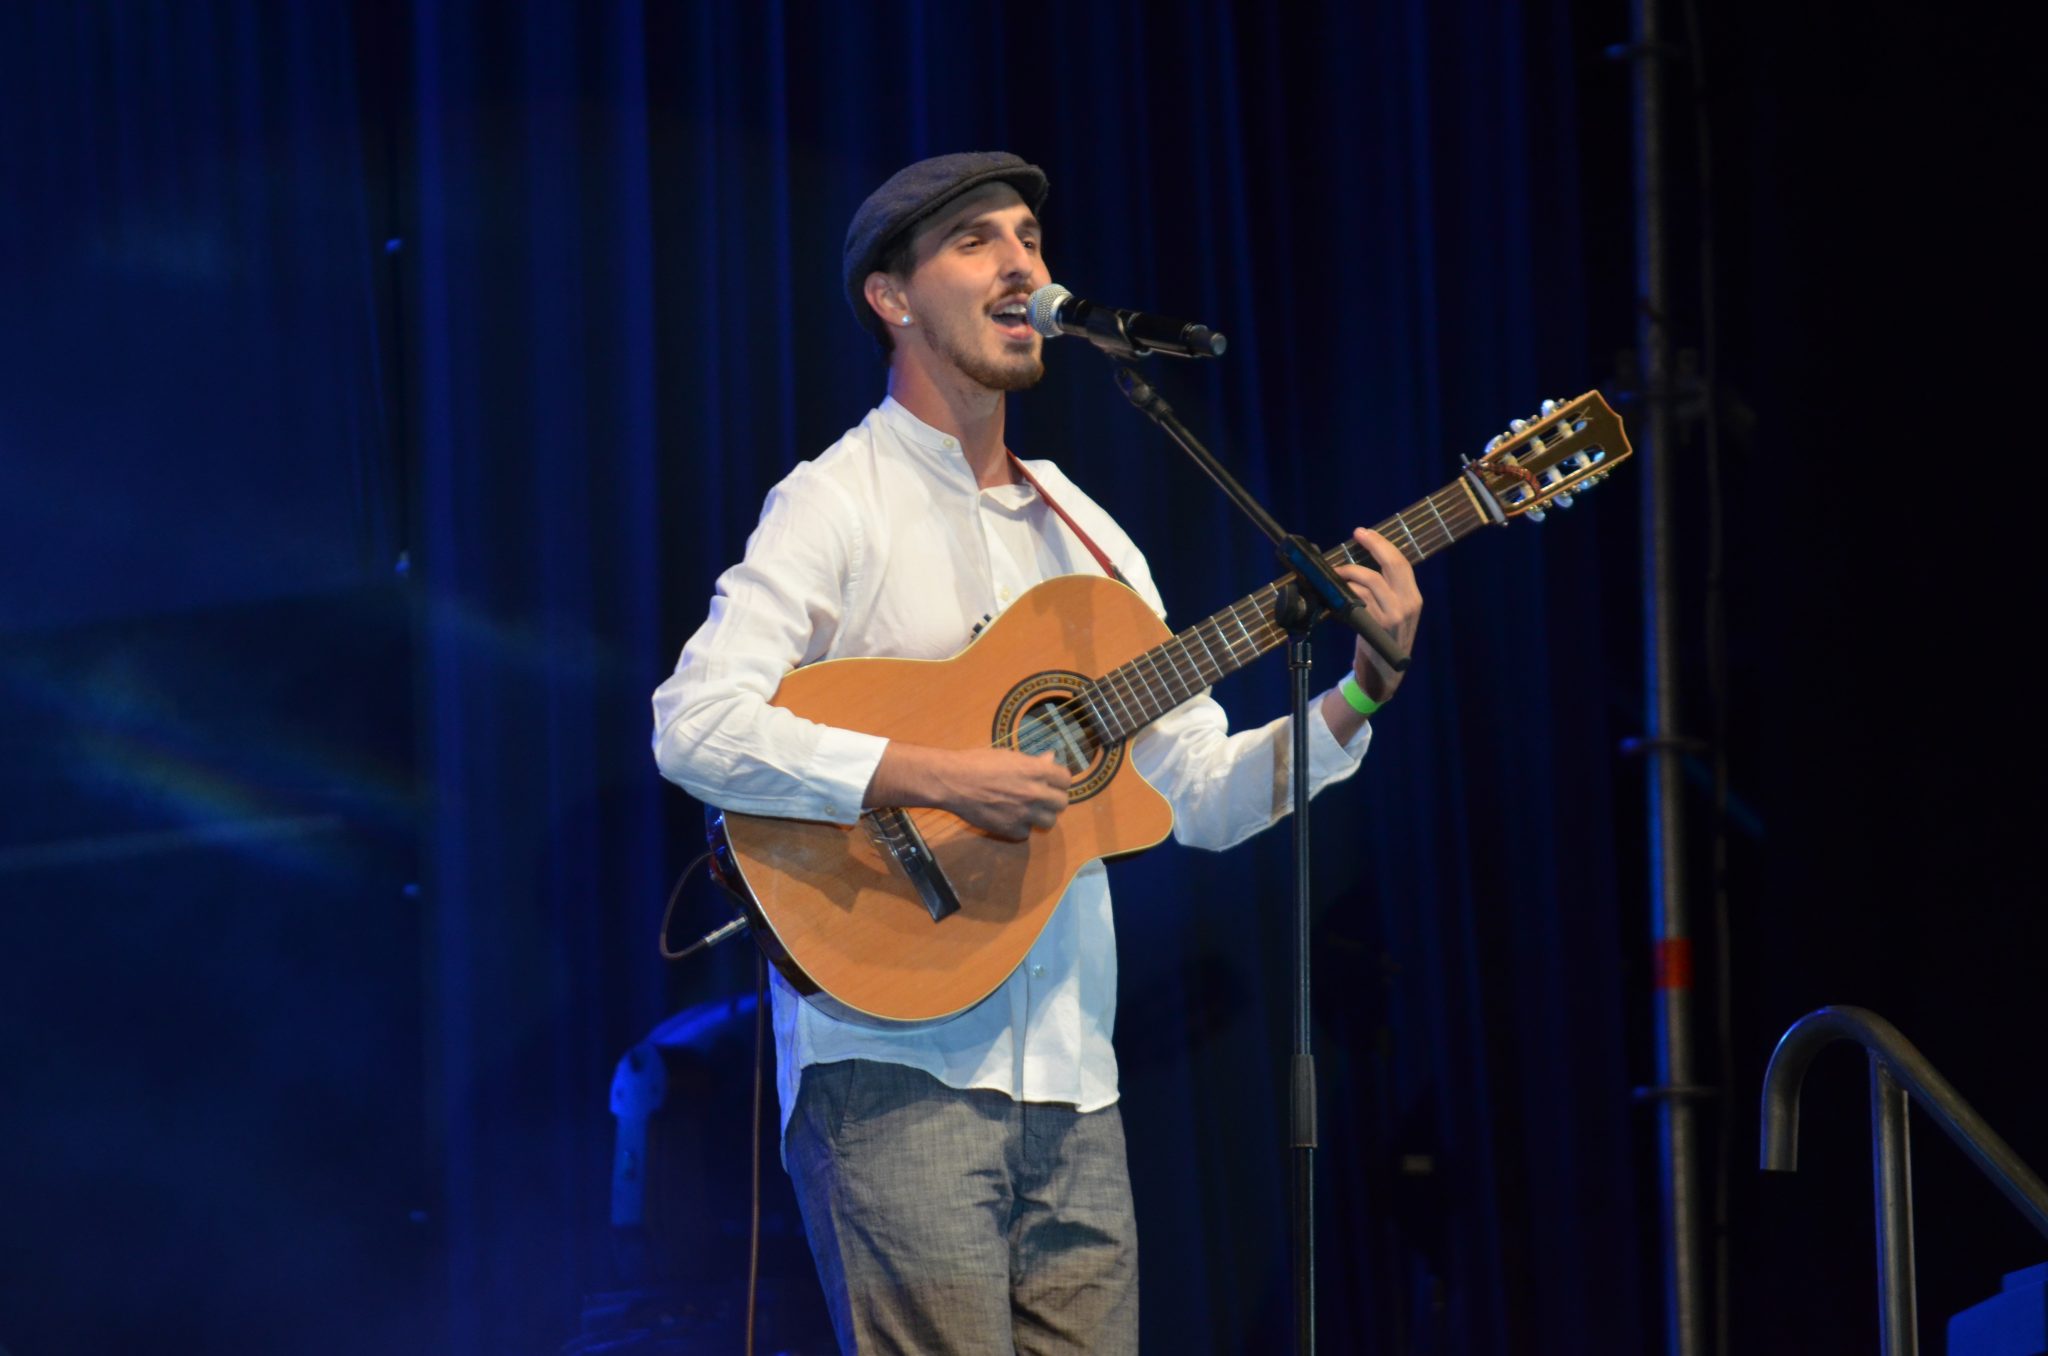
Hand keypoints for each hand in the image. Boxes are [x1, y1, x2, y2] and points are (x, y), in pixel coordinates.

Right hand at [866, 744, 1072, 841]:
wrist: (953, 782)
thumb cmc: (978, 763)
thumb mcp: (1009, 756)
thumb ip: (1033, 762)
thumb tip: (1050, 758)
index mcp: (1036, 771)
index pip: (1066, 779)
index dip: (1058, 780)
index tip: (1051, 781)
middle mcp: (1035, 793)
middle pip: (1062, 803)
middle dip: (1053, 799)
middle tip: (1041, 796)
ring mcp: (1024, 814)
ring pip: (1049, 822)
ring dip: (1041, 816)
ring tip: (1028, 810)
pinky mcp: (1010, 830)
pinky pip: (1026, 833)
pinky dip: (1020, 827)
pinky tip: (1010, 818)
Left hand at [1337, 527, 1422, 703]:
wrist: (1384, 673)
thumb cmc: (1384, 639)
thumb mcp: (1393, 611)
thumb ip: (1385, 590)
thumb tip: (1362, 562)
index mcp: (1413, 597)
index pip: (1401, 562)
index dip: (1382, 544)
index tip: (1365, 532)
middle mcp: (1408, 603)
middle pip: (1393, 564)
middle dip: (1373, 545)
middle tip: (1357, 534)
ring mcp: (1394, 614)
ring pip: (1371, 579)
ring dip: (1350, 571)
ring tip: (1338, 571)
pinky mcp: (1379, 624)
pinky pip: (1359, 597)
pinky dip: (1347, 589)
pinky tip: (1339, 590)